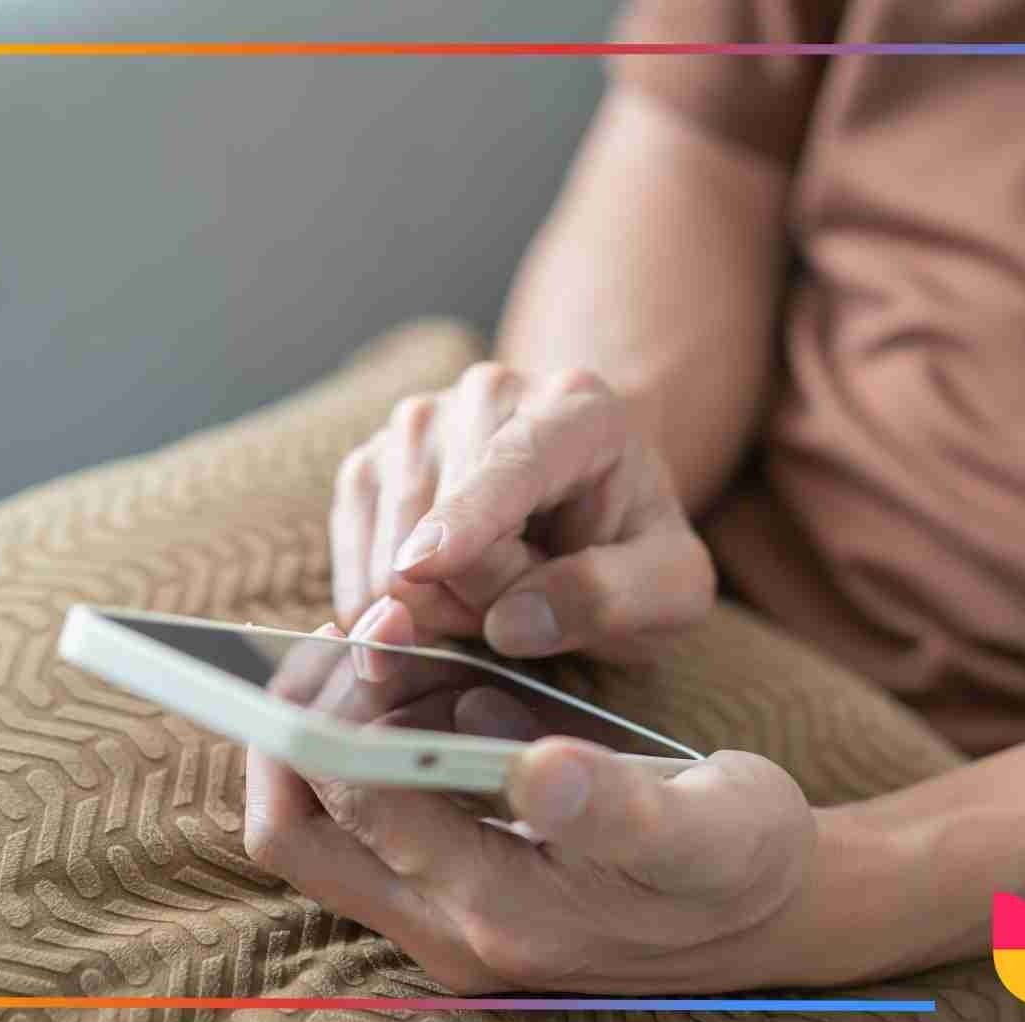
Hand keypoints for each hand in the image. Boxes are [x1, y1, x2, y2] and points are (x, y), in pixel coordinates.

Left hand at [245, 602, 820, 993]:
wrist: (774, 911)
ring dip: (338, 729)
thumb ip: (622, 806)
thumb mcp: (710, 827)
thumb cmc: (745, 859)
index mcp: (499, 913)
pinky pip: (375, 821)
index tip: (372, 621)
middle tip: (355, 631)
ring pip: (327, 824)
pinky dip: (379, 749)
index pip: (354, 804)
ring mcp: (446, 919)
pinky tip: (441, 688)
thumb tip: (541, 770)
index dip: (337, 705)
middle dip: (301, 721)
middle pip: (301, 831)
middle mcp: (449, 931)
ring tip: (395, 644)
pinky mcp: (459, 896)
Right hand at [330, 364, 715, 661]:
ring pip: (390, 551)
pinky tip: (444, 595)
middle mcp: (488, 393)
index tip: (424, 566)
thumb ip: (615, 599)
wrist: (590, 512)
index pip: (516, 465)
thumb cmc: (633, 550)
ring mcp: (419, 420)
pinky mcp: (370, 462)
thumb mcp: (670, 587)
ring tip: (497, 590)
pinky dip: (392, 605)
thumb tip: (512, 624)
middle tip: (533, 598)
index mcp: (580, 410)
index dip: (469, 517)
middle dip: (481, 598)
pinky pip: (353, 564)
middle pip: (446, 523)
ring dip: (439, 607)